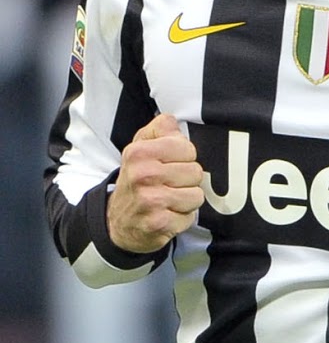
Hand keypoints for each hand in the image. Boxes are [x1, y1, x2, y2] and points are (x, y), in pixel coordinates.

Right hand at [107, 113, 203, 253]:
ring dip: (185, 200)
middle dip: (186, 180)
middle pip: (196, 172)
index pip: (188, 148)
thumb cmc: (136, 181)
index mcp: (139, 153)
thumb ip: (159, 129)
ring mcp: (150, 201)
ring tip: (167, 200)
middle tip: (167, 185)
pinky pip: (189, 216)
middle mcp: (143, 175)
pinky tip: (165, 214)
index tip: (169, 164)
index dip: (183, 158)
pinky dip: (181, 218)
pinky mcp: (159, 223)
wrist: (117, 221)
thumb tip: (171, 119)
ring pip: (197, 195)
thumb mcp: (141, 148)